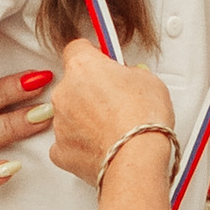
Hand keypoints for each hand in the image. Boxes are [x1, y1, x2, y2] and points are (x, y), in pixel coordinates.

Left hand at [49, 39, 177, 185]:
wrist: (136, 160)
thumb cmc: (143, 120)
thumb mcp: (149, 80)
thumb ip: (130, 73)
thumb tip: (129, 78)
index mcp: (83, 67)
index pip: (77, 49)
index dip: (93, 56)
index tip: (103, 62)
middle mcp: (64, 93)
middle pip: (72, 84)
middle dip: (91, 90)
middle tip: (117, 101)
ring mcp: (60, 123)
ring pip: (69, 114)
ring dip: (86, 118)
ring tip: (113, 128)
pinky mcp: (60, 151)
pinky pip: (67, 143)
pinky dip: (81, 145)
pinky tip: (101, 146)